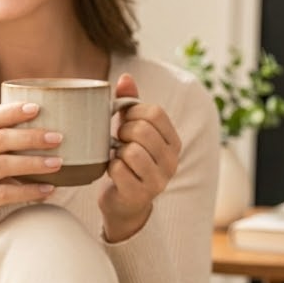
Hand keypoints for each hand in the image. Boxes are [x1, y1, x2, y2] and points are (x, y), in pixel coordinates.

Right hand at [0, 103, 63, 263]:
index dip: (13, 111)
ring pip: (1, 165)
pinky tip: (48, 190)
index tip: (37, 107)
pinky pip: (3, 193)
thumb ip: (5, 150)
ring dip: (33, 163)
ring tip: (58, 163)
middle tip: (58, 138)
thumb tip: (50, 137)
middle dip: (31, 137)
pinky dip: (28, 191)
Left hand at [98, 73, 180, 242]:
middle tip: (119, 141)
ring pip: (131, 151)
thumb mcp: (132, 131)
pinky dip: (110, 168)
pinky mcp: (140, 195)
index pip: (156, 113)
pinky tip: (114, 172)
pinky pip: (119, 169)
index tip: (124, 120)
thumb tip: (125, 77)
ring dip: (117, 152)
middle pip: (143, 131)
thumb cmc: (128, 163)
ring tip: (118, 157)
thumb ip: (130, 104)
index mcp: (174, 142)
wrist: (125, 204)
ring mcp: (159, 180)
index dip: (133, 112)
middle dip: (123, 132)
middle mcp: (172, 161)